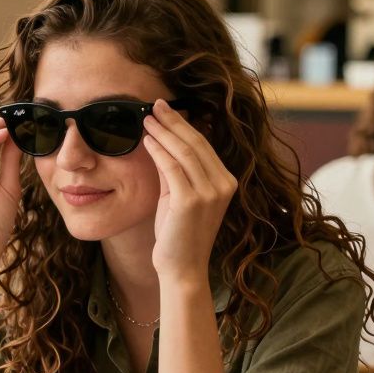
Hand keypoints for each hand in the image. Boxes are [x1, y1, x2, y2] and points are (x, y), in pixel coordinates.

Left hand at [142, 99, 236, 284]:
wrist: (182, 268)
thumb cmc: (178, 234)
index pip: (204, 145)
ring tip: (147, 118)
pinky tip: (147, 140)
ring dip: (164, 132)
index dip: (184, 125)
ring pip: (185, 152)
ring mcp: (210, 193)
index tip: (167, 110)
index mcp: (226, 182)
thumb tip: (162, 143)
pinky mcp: (191, 201)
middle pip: (196, 143)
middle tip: (155, 104)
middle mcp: (223, 184)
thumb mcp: (180, 197)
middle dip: (174, 121)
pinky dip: (159, 151)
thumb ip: (176, 172)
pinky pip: (172, 167)